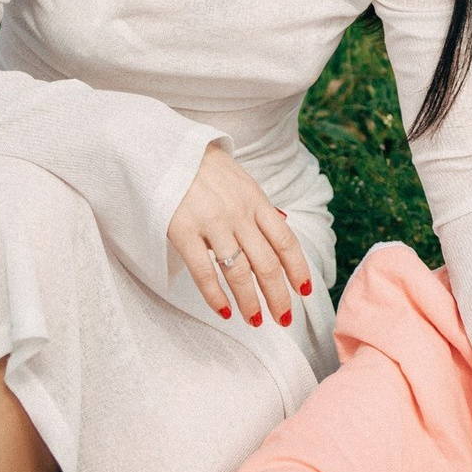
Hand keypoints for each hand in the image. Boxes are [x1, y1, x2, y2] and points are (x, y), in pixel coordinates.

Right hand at [166, 140, 312, 327]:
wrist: (166, 150)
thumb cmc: (206, 169)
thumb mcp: (241, 181)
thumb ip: (260, 206)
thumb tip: (284, 223)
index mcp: (256, 201)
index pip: (285, 241)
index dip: (298, 269)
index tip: (304, 291)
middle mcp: (239, 214)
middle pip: (267, 263)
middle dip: (278, 295)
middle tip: (284, 319)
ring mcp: (212, 223)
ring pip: (239, 272)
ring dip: (250, 301)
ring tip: (255, 321)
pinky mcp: (183, 231)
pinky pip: (203, 271)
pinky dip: (215, 296)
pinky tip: (223, 311)